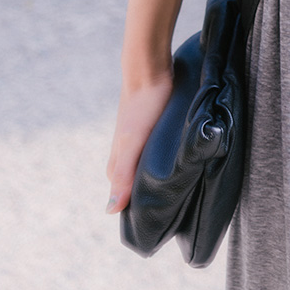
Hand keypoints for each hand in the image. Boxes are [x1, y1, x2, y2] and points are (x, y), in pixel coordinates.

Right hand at [105, 68, 174, 213]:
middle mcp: (125, 150)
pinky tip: (177, 157)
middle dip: (147, 192)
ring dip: (157, 173)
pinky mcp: (152, 124)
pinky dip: (163, 156)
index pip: (122, 192)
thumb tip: (111, 211)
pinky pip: (155, 148)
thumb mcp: (133, 144)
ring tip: (178, 184)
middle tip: (171, 205)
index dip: (135, 207)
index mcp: (118, 159)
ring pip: (145, 162)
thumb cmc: (142, 108)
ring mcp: (138, 136)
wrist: (150, 68)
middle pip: (133, 178)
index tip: (155, 220)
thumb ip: (123, 175)